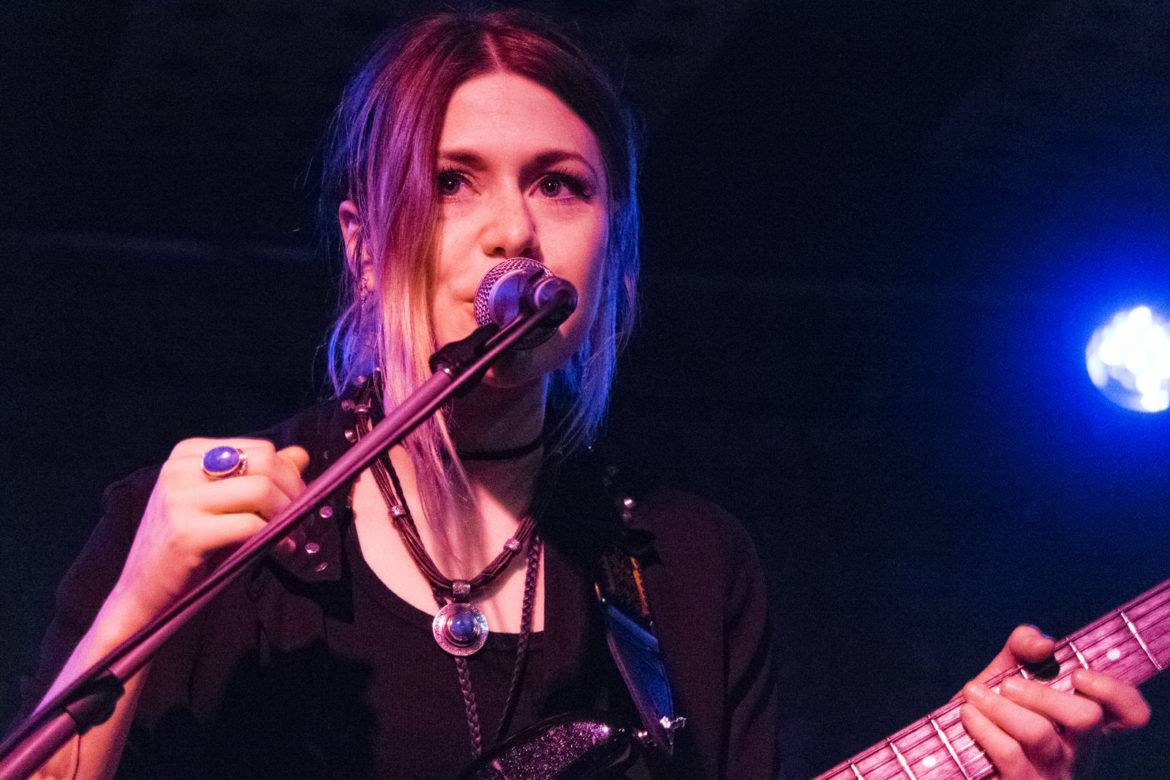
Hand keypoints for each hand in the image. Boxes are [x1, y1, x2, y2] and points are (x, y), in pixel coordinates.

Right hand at [111, 438, 309, 623]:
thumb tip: (300, 455)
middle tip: (301, 518)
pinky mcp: (185, 533)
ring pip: (261, 491)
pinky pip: (250, 525)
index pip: (259, 449)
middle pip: (264, 463)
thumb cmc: (189, 546)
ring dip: (288, 515)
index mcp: (188, 454)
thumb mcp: (223, 503)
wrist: (143, 593)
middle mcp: (179, 470)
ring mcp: (179, 500)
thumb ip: (259, 476)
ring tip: (292, 536)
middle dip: (293, 491)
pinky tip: (280, 549)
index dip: (288, 475)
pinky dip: (274, 537)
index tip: (297, 501)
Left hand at [959, 625, 1149, 778]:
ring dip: (1000, 705)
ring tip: (974, 694)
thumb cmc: (989, 710)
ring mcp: (1053, 775)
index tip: (1078, 674)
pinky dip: (983, 726)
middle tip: (1007, 685)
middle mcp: (1079, 754)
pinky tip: (968, 713)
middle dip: (1041, 693)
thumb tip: (1044, 643)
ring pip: (1040, 733)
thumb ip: (1024, 648)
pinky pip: (1009, 754)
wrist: (953, 749)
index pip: (1131, 714)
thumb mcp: (1006, 673)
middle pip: (1086, 718)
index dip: (1115, 691)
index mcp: (1087, 725)